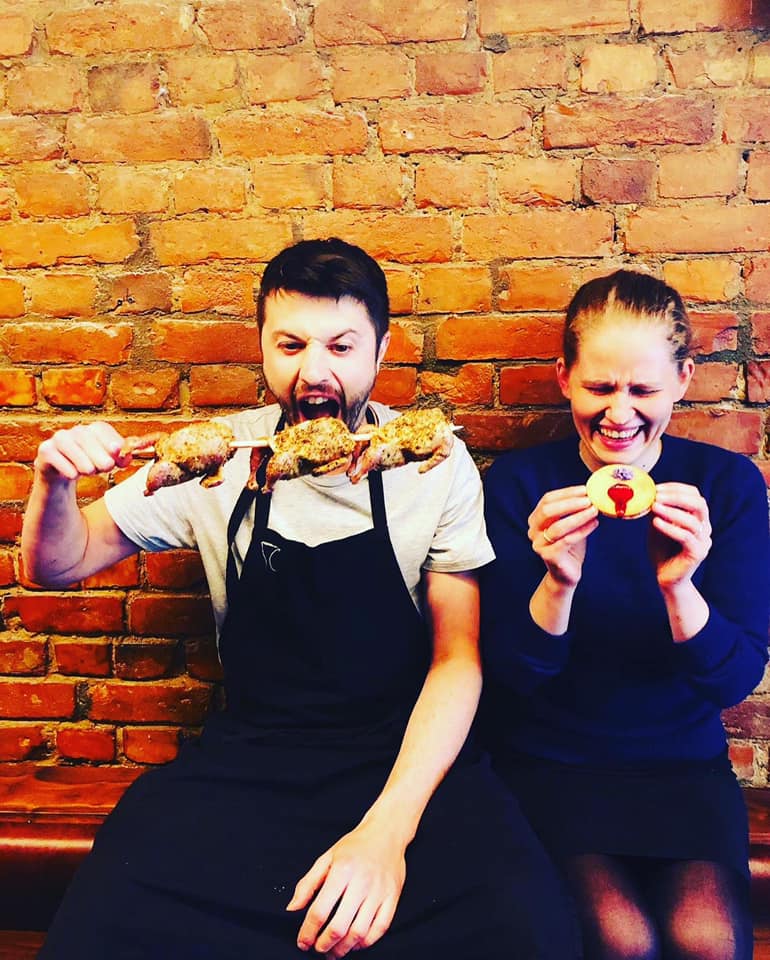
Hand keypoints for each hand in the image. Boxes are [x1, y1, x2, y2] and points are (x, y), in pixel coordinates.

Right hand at [34, 422, 131, 482]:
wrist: (61, 478)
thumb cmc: (88, 466)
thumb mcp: (106, 463)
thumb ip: (119, 459)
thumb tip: (126, 457)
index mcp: (91, 431)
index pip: (101, 429)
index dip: (112, 442)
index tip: (119, 457)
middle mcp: (74, 431)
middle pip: (85, 436)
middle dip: (98, 454)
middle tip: (106, 468)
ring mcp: (57, 440)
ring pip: (69, 445)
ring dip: (83, 462)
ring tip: (89, 472)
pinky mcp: (45, 452)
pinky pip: (55, 457)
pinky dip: (67, 469)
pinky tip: (73, 475)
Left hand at [287, 820, 405, 957]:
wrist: (387, 832)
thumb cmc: (355, 845)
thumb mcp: (327, 857)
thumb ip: (308, 884)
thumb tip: (292, 908)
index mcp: (342, 870)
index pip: (320, 910)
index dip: (308, 931)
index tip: (303, 942)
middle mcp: (362, 882)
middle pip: (339, 926)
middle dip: (324, 944)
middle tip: (317, 948)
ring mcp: (379, 891)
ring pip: (359, 932)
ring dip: (343, 948)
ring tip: (334, 951)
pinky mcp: (393, 897)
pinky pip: (380, 928)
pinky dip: (366, 942)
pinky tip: (355, 943)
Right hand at [528, 485, 598, 587]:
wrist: (566, 573)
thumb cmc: (569, 546)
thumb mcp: (570, 524)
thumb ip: (575, 510)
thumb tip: (592, 493)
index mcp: (536, 519)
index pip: (547, 499)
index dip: (566, 493)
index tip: (585, 490)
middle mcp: (533, 530)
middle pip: (547, 511)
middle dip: (570, 503)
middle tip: (589, 500)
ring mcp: (539, 544)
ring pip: (558, 527)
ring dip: (578, 517)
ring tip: (594, 510)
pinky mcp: (549, 556)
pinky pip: (567, 540)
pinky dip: (582, 531)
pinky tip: (594, 524)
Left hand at [650, 482, 711, 589]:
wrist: (666, 579)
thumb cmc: (662, 551)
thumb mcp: (657, 526)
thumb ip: (657, 511)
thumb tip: (647, 494)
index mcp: (698, 518)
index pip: (695, 495)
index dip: (676, 488)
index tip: (657, 487)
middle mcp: (704, 528)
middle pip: (699, 504)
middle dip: (677, 497)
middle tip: (657, 495)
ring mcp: (703, 541)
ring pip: (692, 521)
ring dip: (672, 511)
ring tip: (654, 507)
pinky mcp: (698, 553)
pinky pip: (686, 537)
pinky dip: (670, 528)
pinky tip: (656, 523)